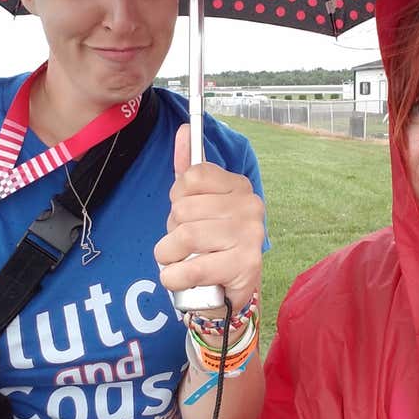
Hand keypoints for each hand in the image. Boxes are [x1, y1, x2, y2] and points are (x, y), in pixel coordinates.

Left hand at [155, 124, 263, 312]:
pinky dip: (173, 277)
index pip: (192, 175)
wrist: (230, 289)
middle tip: (185, 244)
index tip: (185, 212)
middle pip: (184, 208)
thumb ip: (189, 167)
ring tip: (179, 260)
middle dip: (172, 230)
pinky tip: (178, 278)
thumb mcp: (199, 203)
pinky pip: (191, 267)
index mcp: (239, 186)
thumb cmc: (211, 241)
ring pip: (184, 237)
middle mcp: (249, 206)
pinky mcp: (245, 265)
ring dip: (168, 255)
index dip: (178, 197)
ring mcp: (250, 235)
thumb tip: (183, 129)